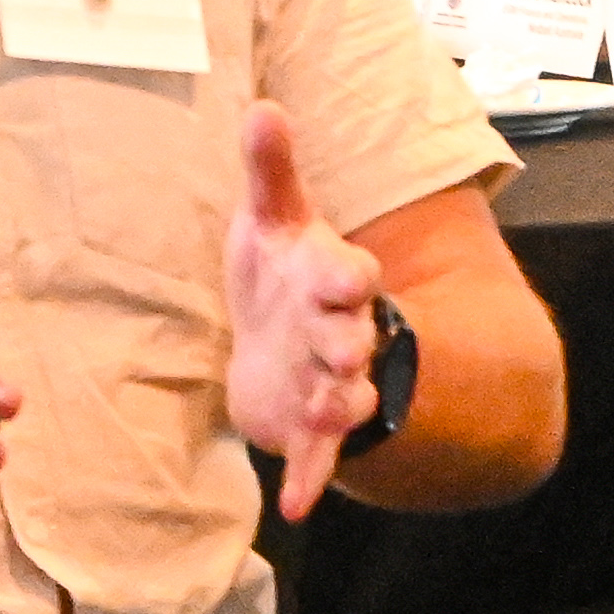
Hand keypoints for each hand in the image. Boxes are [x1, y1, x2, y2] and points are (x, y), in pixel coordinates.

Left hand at [221, 101, 389, 519]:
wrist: (286, 340)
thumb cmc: (281, 273)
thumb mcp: (273, 220)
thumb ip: (271, 171)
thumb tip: (261, 107)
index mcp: (332, 278)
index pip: (351, 274)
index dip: (349, 276)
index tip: (350, 275)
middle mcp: (339, 333)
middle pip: (352, 339)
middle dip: (347, 345)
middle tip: (342, 352)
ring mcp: (330, 383)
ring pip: (347, 398)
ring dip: (340, 405)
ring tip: (328, 410)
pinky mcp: (309, 428)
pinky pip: (318, 457)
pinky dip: (311, 480)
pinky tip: (297, 506)